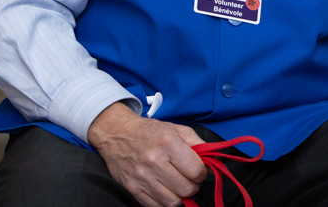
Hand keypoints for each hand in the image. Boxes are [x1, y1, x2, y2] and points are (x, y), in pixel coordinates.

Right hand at [87, 101, 208, 206]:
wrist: (116, 134)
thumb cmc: (149, 132)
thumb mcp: (176, 129)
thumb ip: (197, 143)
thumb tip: (210, 161)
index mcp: (168, 144)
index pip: (197, 171)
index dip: (202, 173)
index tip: (198, 170)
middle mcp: (154, 161)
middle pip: (187, 189)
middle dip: (192, 185)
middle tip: (188, 178)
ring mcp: (142, 177)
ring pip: (173, 202)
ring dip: (179, 196)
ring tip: (177, 185)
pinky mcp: (133, 188)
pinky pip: (156, 206)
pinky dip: (165, 201)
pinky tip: (165, 190)